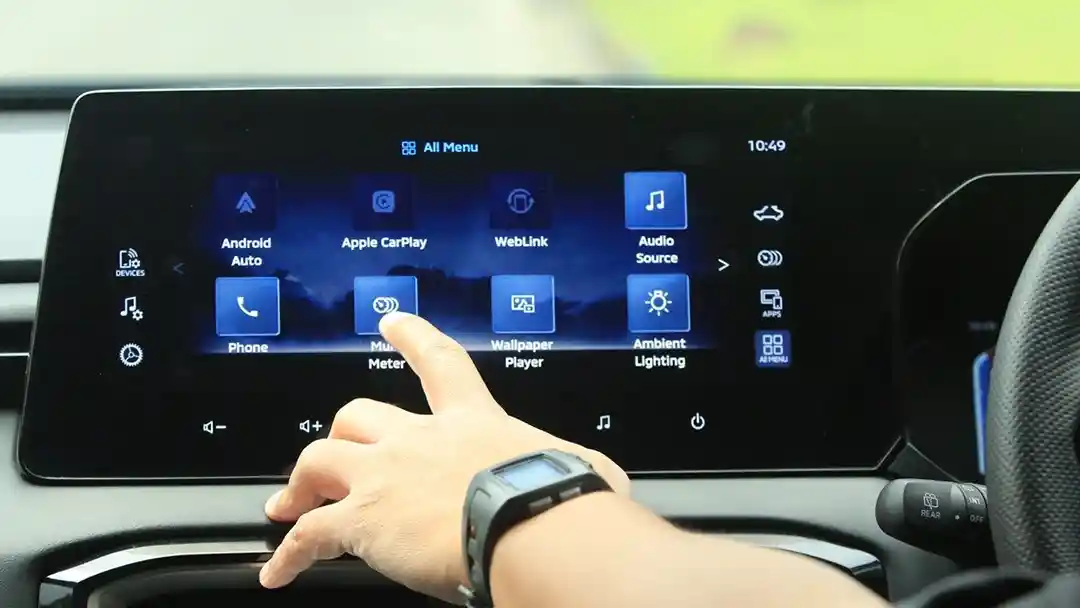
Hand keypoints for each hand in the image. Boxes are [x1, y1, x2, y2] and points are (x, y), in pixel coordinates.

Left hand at [259, 312, 628, 600]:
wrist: (532, 528)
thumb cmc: (562, 499)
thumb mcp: (582, 467)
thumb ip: (578, 467)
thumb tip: (604, 481)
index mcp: (473, 422)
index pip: (438, 364)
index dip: (413, 338)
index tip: (392, 322)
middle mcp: (419, 440)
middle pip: (358, 416)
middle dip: (341, 433)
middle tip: (333, 452)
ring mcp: (384, 475)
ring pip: (318, 460)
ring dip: (299, 484)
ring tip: (288, 508)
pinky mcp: (362, 520)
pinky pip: (308, 534)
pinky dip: (288, 554)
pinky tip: (277, 571)